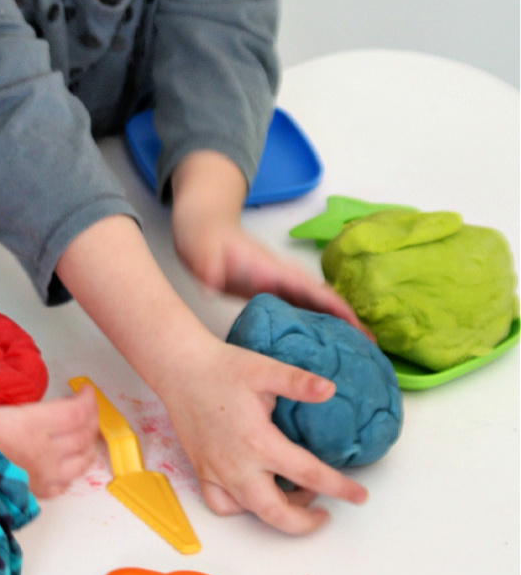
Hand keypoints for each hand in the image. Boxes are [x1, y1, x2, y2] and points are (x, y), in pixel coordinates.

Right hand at [0, 353, 99, 498]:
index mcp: (33, 426)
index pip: (76, 412)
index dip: (87, 399)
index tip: (86, 389)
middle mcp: (47, 451)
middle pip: (84, 434)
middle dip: (92, 417)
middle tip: (88, 407)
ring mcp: (46, 475)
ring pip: (83, 461)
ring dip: (89, 445)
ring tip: (86, 433)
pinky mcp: (39, 494)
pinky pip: (67, 483)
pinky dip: (75, 470)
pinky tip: (68, 465)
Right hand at [156, 333, 369, 532]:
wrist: (180, 368)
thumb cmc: (221, 367)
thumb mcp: (264, 370)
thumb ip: (298, 382)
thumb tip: (331, 389)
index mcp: (258, 442)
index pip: (308, 474)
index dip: (339, 487)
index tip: (360, 494)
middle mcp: (237, 465)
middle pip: (277, 513)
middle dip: (306, 521)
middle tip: (326, 512)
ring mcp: (217, 472)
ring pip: (251, 512)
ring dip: (278, 513)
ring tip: (295, 496)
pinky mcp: (202, 470)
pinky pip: (222, 504)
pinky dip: (241, 507)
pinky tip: (254, 492)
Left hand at [173, 213, 363, 328]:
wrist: (203, 227)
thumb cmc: (204, 239)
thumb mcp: (201, 253)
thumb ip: (208, 268)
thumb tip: (211, 283)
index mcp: (270, 268)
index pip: (309, 289)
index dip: (333, 307)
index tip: (357, 324)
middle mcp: (282, 275)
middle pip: (323, 298)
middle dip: (349, 318)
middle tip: (373, 345)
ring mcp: (280, 282)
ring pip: (317, 304)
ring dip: (340, 322)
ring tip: (362, 348)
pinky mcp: (273, 290)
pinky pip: (303, 308)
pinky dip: (321, 322)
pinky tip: (329, 340)